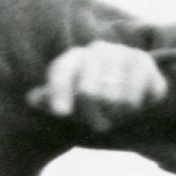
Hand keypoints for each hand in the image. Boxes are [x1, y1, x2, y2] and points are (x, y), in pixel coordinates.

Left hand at [27, 42, 169, 128]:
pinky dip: (135, 106)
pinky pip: (137, 93)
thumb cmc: (88, 99)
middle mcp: (95, 50)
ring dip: (116, 114)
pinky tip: (134, 104)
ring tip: (116, 114)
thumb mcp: (65, 101)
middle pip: (89, 92)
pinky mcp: (142, 61)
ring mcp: (120, 53)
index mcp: (72, 59)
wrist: (126, 88)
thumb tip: (33, 98)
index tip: (61, 113)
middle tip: (98, 125)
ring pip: (115, 97)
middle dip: (92, 116)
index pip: (61, 73)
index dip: (60, 93)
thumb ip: (47, 100)